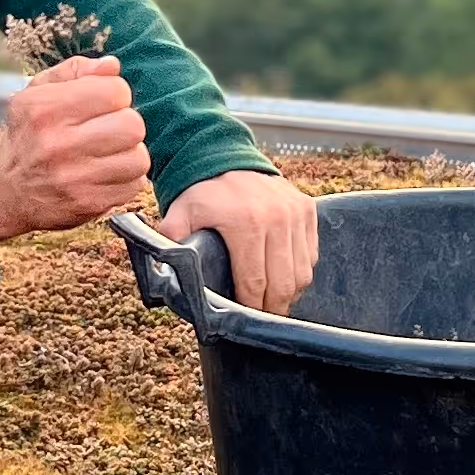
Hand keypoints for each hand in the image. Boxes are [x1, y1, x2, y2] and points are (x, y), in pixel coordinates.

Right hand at [0, 54, 150, 241]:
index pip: (115, 91)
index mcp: (44, 108)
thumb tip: (112, 66)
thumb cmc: (28, 133)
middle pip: (132, 125)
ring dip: (129, 153)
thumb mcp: (37, 92)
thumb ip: (74, 71)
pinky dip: (125, 178)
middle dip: (125, 123)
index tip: (102, 103)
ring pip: (138, 158)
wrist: (6, 190)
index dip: (114, 94)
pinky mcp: (87, 204)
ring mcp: (73, 178)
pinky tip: (105, 173)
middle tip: (108, 129)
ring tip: (108, 152)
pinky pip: (134, 185)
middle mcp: (56, 144)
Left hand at [157, 167, 317, 316]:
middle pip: (283, 283)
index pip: (255, 282)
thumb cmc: (202, 193)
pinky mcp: (307, 210)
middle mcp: (277, 217)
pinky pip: (311, 254)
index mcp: (246, 223)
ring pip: (302, 273)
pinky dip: (299, 271)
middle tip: (261, 316)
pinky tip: (282, 275)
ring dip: (289, 292)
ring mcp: (296, 213)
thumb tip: (163, 275)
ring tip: (273, 300)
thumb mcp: (180, 215)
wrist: (224, 157)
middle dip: (272, 307)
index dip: (251, 306)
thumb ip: (172, 243)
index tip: (245, 317)